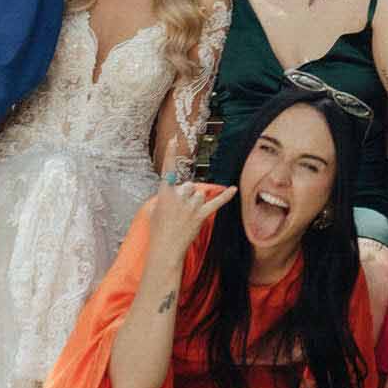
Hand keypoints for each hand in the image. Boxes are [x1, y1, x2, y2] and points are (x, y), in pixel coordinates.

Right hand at [148, 139, 235, 258]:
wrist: (166, 248)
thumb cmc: (158, 229)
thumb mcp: (153, 209)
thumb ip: (165, 196)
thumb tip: (176, 192)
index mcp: (165, 193)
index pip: (168, 170)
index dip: (170, 154)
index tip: (174, 139)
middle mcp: (179, 196)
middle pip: (189, 185)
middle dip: (186, 195)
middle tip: (178, 212)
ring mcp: (191, 206)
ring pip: (200, 194)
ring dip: (195, 202)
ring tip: (186, 217)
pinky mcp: (201, 215)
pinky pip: (216, 203)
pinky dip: (225, 196)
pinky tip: (233, 189)